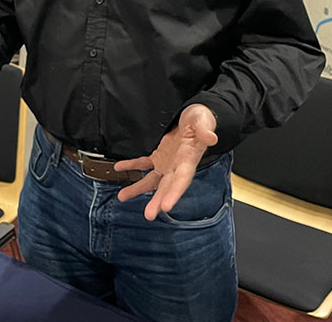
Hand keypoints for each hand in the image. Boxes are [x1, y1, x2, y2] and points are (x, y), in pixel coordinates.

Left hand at [113, 104, 218, 220]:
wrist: (195, 117)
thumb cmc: (201, 120)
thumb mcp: (204, 121)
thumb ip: (205, 130)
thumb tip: (211, 138)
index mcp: (189, 160)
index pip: (182, 181)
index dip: (174, 194)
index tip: (166, 207)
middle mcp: (178, 166)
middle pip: (167, 187)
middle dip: (157, 201)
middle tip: (148, 214)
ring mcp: (168, 163)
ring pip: (152, 180)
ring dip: (138, 189)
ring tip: (122, 197)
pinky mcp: (160, 156)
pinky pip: (143, 163)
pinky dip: (131, 166)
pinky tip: (119, 168)